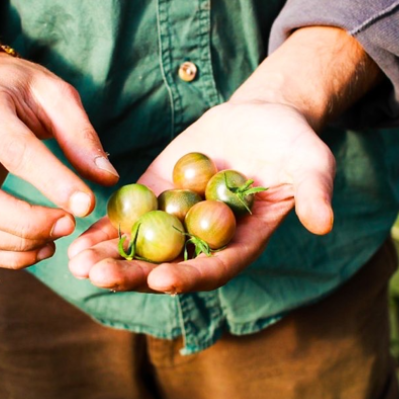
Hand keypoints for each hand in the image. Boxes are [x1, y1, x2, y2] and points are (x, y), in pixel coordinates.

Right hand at [0, 54, 118, 268]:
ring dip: (17, 244)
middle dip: (27, 223)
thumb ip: (80, 135)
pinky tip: (40, 248)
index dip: (52, 182)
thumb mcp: (55, 94)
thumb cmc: (21, 89)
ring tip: (58, 237)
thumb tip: (107, 179)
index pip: (15, 152)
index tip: (87, 204)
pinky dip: (5, 255)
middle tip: (70, 225)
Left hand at [67, 100, 334, 292]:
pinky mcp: (156, 197)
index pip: (214, 269)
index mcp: (242, 245)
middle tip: (99, 277)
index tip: (161, 280)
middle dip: (132, 275)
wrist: (263, 118)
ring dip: (108, 259)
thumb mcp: (311, 164)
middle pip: (166, 267)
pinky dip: (103, 230)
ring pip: (139, 249)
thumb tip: (324, 222)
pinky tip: (74, 236)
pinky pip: (127, 219)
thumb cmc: (294, 144)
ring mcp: (177, 222)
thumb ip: (314, 193)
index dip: (188, 277)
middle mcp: (206, 242)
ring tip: (74, 264)